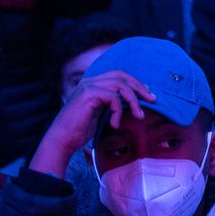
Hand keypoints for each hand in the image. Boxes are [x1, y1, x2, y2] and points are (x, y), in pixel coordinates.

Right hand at [30, 70, 154, 177]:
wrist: (62, 140)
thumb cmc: (79, 131)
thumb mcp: (99, 114)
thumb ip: (110, 104)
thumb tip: (129, 102)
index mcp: (92, 83)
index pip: (118, 75)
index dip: (135, 83)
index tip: (148, 94)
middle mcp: (90, 81)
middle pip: (122, 75)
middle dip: (139, 86)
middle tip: (153, 99)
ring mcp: (88, 86)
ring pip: (120, 85)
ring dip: (133, 100)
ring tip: (139, 115)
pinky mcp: (88, 94)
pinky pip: (113, 97)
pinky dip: (118, 110)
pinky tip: (115, 124)